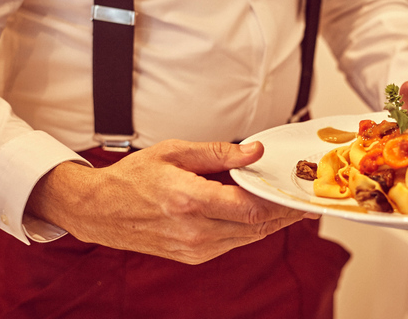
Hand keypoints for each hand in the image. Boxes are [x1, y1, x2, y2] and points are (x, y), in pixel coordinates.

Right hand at [25, 139, 311, 264]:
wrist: (101, 210)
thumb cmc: (133, 177)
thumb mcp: (175, 151)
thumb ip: (219, 153)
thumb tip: (254, 152)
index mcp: (188, 200)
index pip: (250, 207)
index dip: (280, 201)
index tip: (299, 192)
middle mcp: (193, 230)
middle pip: (255, 226)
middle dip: (284, 213)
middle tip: (306, 200)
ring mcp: (193, 248)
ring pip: (248, 238)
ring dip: (272, 223)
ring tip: (292, 207)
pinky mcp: (192, 256)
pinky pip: (233, 244)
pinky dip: (251, 230)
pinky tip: (262, 216)